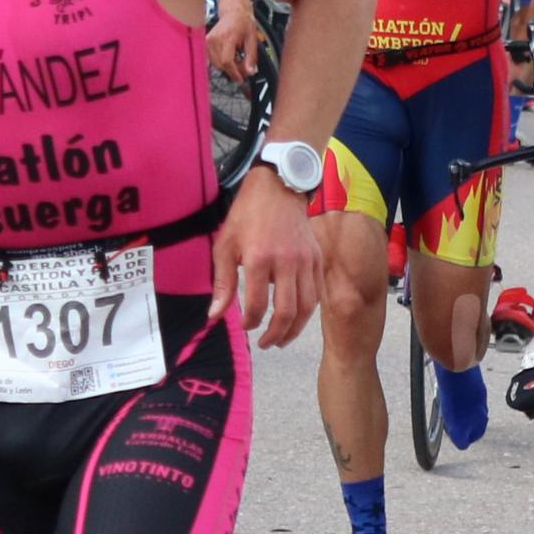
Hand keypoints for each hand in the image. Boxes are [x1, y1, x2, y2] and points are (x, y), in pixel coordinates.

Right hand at [206, 3, 268, 82]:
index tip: (240, 79)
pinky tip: (230, 57)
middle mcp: (215, 39)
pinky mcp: (205, 43)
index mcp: (228, 37)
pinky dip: (221, 62)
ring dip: (227, 66)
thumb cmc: (243, 23)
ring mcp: (208, 41)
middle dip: (233, 70)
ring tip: (238, 61)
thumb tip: (250, 72)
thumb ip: (251, 57)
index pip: (227, 61)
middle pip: (221, 64)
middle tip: (243, 69)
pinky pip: (212, 59)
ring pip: (216, 64)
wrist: (234, 12)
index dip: (234, 72)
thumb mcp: (252, 39)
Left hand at [213, 174, 319, 349]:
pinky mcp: (318, 259)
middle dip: (276, 334)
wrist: (278, 190)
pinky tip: (297, 319)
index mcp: (259, 258)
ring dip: (295, 329)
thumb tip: (215, 315)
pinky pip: (317, 293)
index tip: (246, 326)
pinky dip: (308, 311)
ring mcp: (306, 261)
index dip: (251, 322)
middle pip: (287, 311)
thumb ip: (222, 283)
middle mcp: (287, 262)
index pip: (258, 304)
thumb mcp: (225, 246)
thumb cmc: (246, 217)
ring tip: (282, 339)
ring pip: (307, 306)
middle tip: (266, 344)